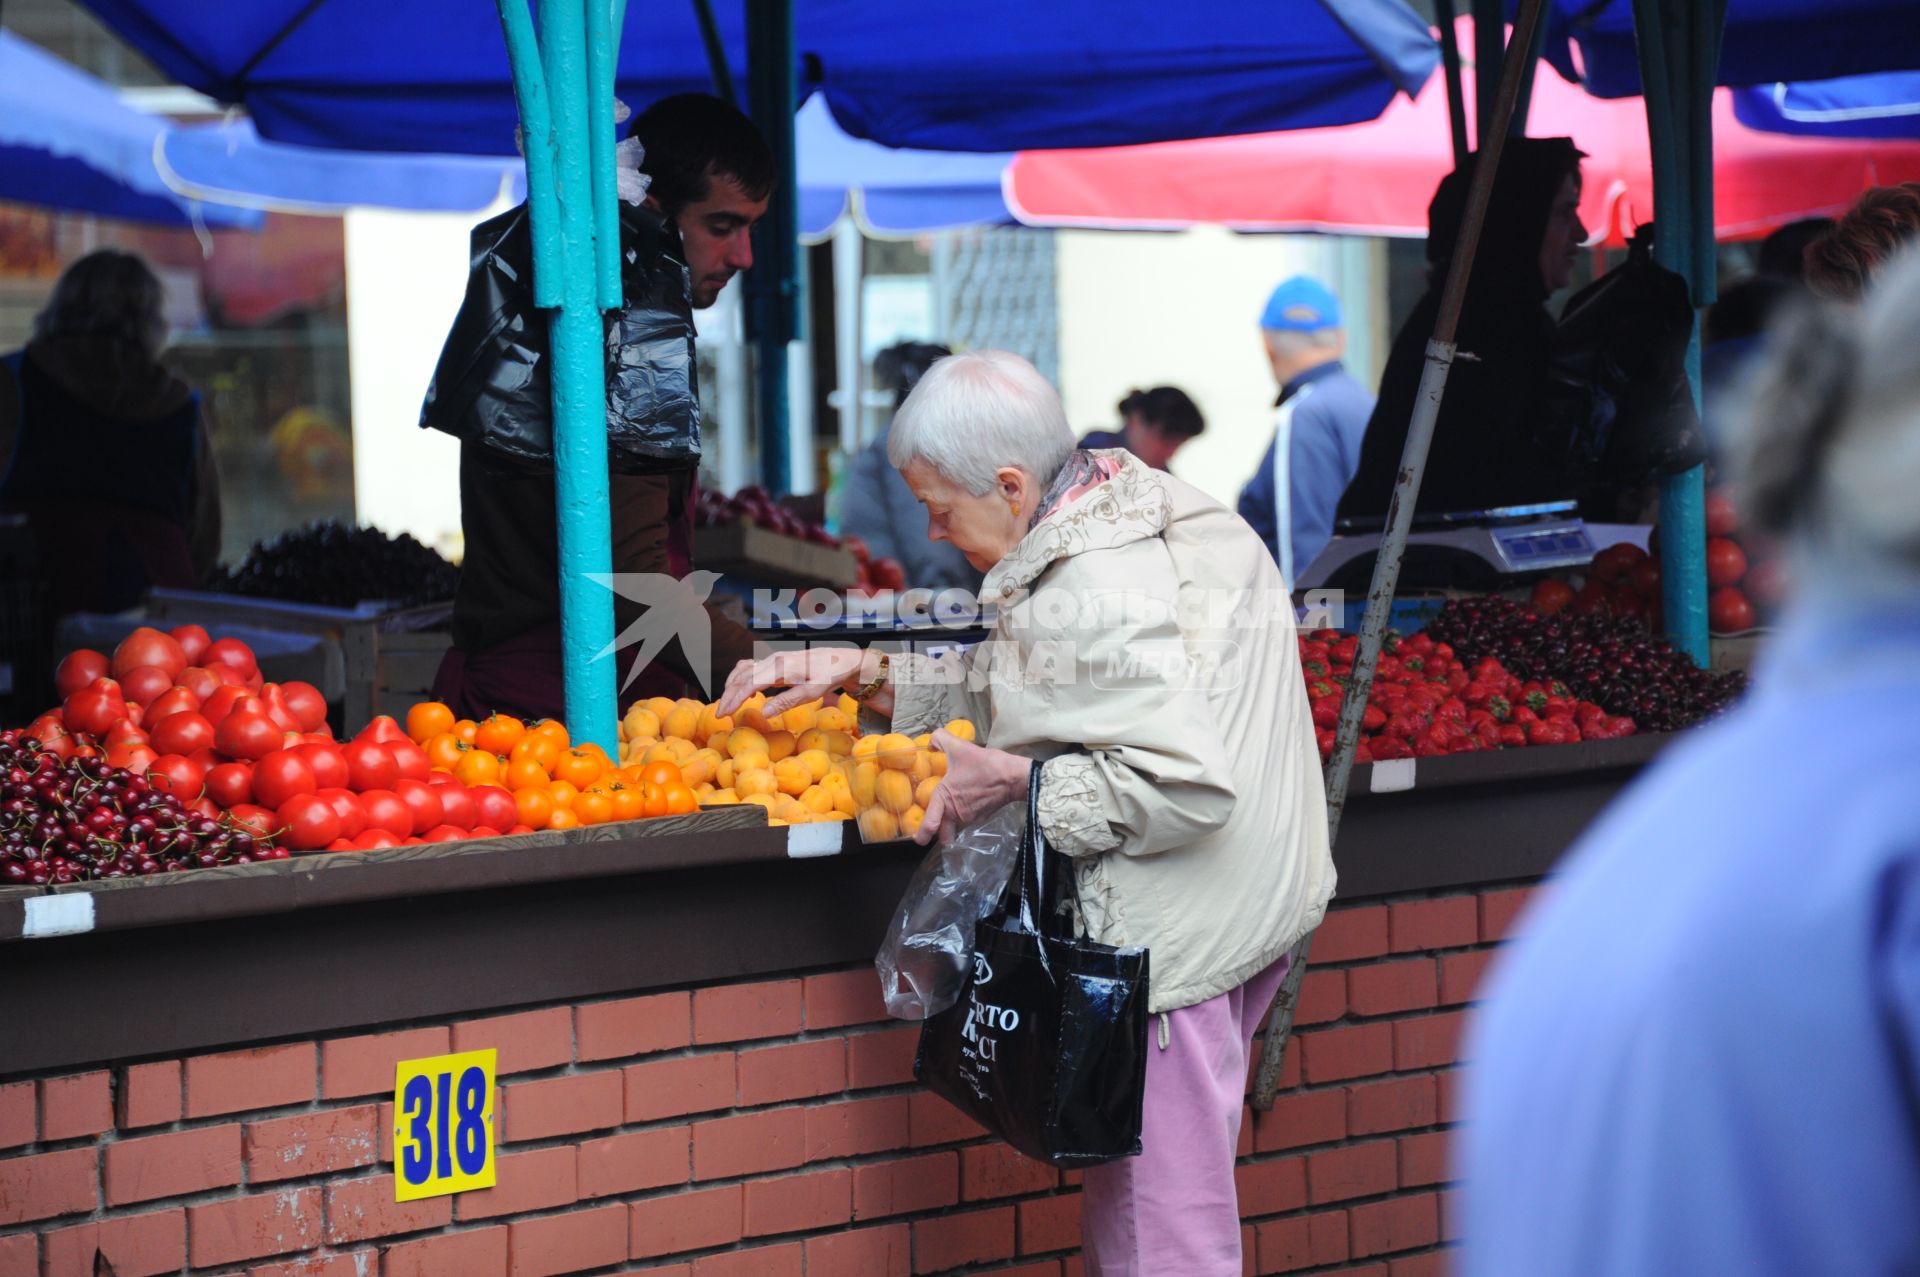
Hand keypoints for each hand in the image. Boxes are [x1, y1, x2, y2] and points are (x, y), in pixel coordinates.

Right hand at [716, 646, 867, 717]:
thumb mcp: (813, 692)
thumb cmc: (829, 676)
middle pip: (742, 677)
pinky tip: (744, 692)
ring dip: (732, 686)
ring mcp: (773, 659)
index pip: (750, 682)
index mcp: (781, 667)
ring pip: (743, 670)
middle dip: (728, 695)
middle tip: (719, 715)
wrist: (840, 660)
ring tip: (726, 704)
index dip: (734, 698)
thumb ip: (787, 701)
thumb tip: (763, 712)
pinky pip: (751, 667)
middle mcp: (773, 660)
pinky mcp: (775, 662)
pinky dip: (741, 678)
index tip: (723, 714)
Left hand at [916, 730, 1031, 844]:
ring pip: (955, 828)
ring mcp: (970, 817)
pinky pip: (967, 822)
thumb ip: (940, 739)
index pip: (930, 823)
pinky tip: (965, 804)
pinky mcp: (981, 817)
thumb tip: (931, 742)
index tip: (918, 839)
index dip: (923, 833)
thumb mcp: (959, 746)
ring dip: (951, 826)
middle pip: (943, 834)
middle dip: (937, 836)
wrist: (1014, 777)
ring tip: (948, 815)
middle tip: (933, 831)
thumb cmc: (985, 764)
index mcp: (946, 798)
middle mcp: (956, 813)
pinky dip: (963, 817)